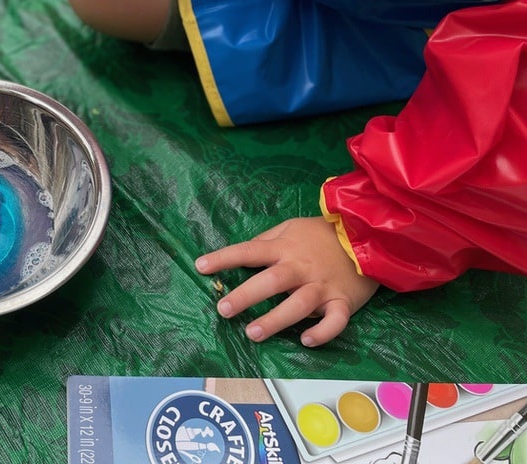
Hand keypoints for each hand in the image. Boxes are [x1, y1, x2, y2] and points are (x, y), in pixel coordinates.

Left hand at [195, 216, 379, 346]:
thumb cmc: (323, 234)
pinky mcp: (343, 302)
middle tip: (223, 309)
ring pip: (297, 305)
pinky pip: (334, 321)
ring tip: (253, 333)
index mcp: (284, 248)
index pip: (249, 251)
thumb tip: (244, 254)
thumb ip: (267, 240)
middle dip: (245, 296)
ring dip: (275, 320)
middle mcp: (300, 268)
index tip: (201, 266)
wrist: (368, 237)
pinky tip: (306, 340)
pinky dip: (322, 332)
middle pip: (270, 281)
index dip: (223, 258)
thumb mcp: (291, 227)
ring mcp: (322, 286)